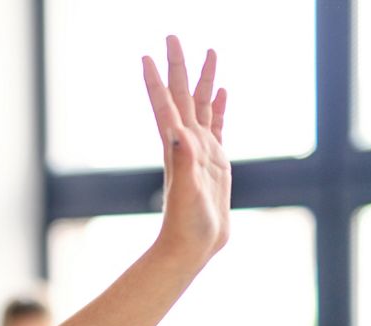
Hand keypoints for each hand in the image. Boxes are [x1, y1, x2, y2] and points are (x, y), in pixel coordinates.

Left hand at [143, 36, 230, 270]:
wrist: (192, 246)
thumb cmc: (186, 223)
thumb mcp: (186, 192)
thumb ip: (183, 162)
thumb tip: (178, 134)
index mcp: (176, 147)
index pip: (164, 105)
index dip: (157, 80)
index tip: (149, 54)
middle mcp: (185, 143)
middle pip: (181, 96)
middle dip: (179, 66)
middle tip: (173, 36)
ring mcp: (200, 150)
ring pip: (200, 105)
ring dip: (202, 79)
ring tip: (209, 52)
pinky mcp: (214, 161)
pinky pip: (216, 125)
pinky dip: (218, 106)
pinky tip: (221, 91)